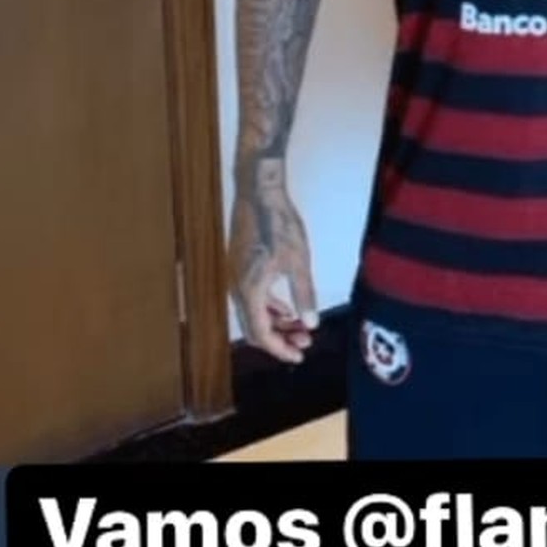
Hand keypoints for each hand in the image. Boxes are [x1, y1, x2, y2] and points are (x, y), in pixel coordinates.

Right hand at [228, 164, 319, 363]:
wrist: (259, 191)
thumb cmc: (280, 224)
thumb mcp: (298, 262)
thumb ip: (304, 295)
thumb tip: (311, 323)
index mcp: (250, 290)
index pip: (261, 333)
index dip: (279, 349)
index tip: (299, 355)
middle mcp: (237, 286)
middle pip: (254, 327)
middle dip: (279, 339)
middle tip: (304, 343)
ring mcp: (235, 275)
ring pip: (252, 312)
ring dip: (274, 323)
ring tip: (299, 327)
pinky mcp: (238, 265)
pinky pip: (250, 297)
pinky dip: (267, 307)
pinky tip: (285, 308)